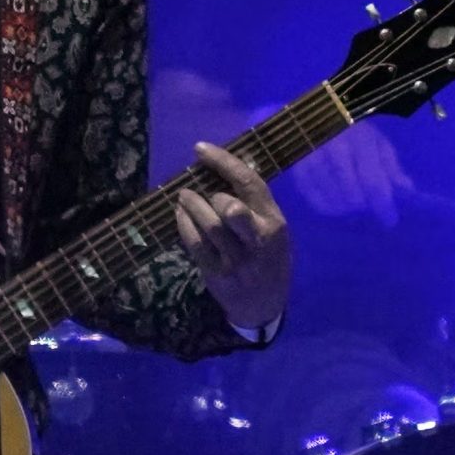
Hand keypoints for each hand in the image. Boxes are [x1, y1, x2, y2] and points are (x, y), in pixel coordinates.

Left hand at [172, 141, 290, 332]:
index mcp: (274, 223)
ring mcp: (235, 260)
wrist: (264, 305)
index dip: (223, 162)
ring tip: (183, 196)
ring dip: (191, 205)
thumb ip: (255, 205)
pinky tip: (180, 214)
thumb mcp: (274, 231)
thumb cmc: (268, 258)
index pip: (250, 184)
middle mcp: (256, 241)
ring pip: (208, 226)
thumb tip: (224, 168)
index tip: (201, 149)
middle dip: (211, 194)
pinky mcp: (216, 273)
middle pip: (229, 208)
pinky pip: (194, 243)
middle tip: (199, 190)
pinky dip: (183, 224)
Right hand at [288, 119, 412, 224]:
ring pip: (334, 202)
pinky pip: (316, 201)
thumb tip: (406, 191)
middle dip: (364, 207)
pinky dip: (329, 208)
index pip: (373, 182)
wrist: (310, 115)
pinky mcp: (298, 170)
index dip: (383, 205)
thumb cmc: (350, 129)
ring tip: (353, 204)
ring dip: (347, 210)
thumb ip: (390, 166)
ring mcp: (314, 161)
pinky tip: (335, 203)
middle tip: (368, 206)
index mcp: (360, 141)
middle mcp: (335, 151)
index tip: (390, 220)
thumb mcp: (375, 140)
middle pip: (352, 196)